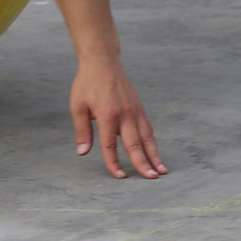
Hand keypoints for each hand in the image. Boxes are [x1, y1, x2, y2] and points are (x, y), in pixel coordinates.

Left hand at [71, 58, 163, 178]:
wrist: (103, 61)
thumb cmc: (87, 83)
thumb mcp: (78, 106)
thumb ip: (82, 131)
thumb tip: (83, 153)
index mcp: (107, 115)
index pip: (111, 145)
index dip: (114, 162)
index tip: (119, 176)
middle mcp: (125, 114)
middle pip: (135, 144)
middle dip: (143, 163)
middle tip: (151, 178)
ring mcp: (135, 110)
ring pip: (147, 137)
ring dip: (154, 155)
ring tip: (162, 170)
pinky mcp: (139, 107)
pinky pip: (148, 128)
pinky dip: (153, 142)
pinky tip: (156, 153)